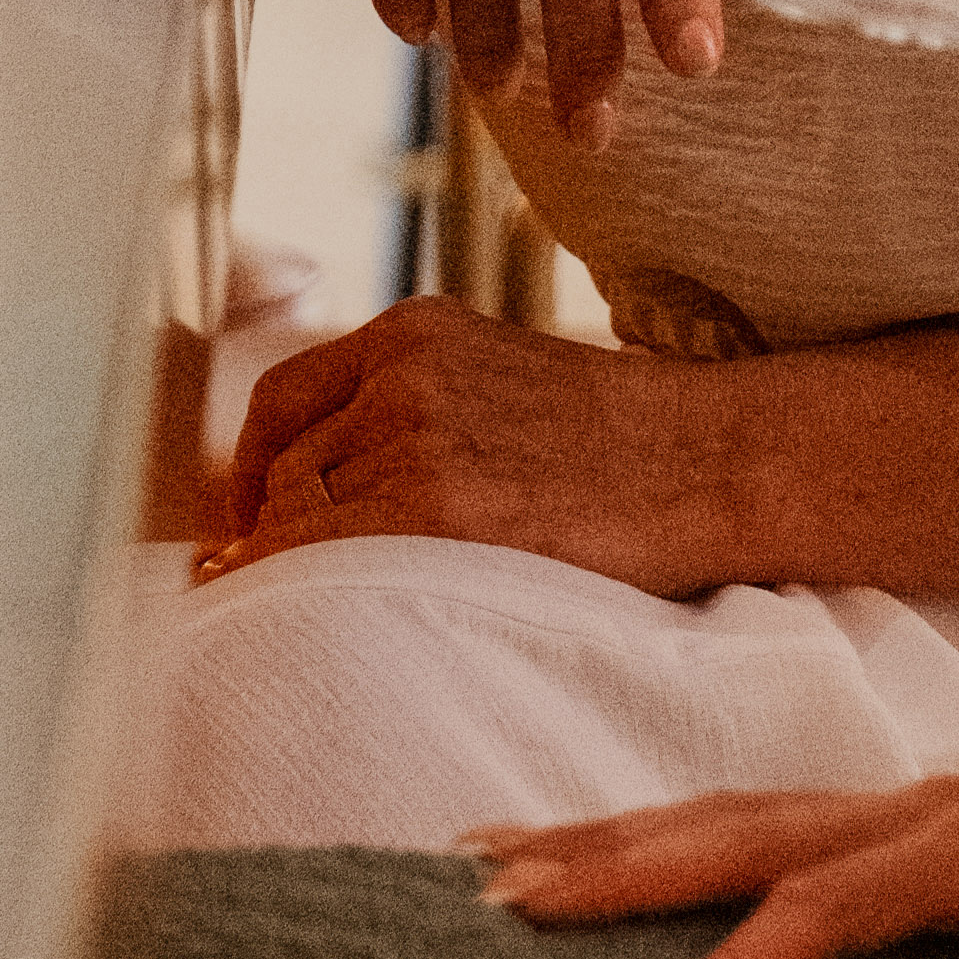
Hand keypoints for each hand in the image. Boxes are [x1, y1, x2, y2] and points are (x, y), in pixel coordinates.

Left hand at [203, 296, 753, 595]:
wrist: (709, 458)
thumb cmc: (620, 441)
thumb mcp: (499, 380)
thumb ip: (409, 411)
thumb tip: (307, 498)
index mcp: (414, 332)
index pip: (281, 402)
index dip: (249, 477)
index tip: (250, 532)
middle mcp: (401, 373)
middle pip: (284, 473)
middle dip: (277, 540)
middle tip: (278, 600)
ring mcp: (416, 436)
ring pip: (300, 524)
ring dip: (302, 578)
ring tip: (324, 621)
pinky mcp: (437, 508)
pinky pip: (327, 564)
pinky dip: (312, 599)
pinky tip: (334, 627)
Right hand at [470, 769, 958, 958]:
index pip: (831, 905)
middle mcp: (930, 806)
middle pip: (750, 828)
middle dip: (619, 864)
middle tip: (493, 898)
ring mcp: (910, 803)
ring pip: (740, 814)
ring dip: (619, 839)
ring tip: (492, 864)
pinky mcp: (903, 823)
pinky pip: (766, 823)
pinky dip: (670, 836)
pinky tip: (599, 854)